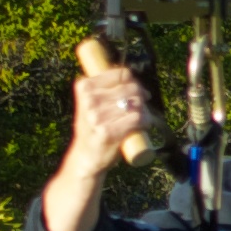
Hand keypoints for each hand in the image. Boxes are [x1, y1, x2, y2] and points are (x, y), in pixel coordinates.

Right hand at [73, 35, 154, 169]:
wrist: (86, 157)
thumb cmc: (92, 128)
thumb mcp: (90, 103)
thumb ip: (102, 87)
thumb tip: (127, 73)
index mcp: (85, 87)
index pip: (120, 73)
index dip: (133, 80)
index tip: (136, 89)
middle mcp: (90, 100)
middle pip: (130, 87)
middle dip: (141, 94)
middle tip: (143, 103)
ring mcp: (98, 116)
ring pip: (136, 103)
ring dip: (145, 110)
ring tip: (142, 117)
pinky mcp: (109, 132)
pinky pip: (137, 118)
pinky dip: (145, 121)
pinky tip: (144, 125)